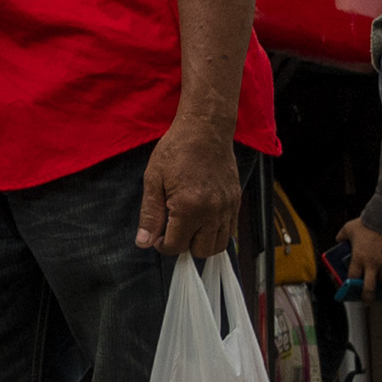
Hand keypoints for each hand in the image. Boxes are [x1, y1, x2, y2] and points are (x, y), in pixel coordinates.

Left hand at [136, 114, 241, 256]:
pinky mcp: (236, 201)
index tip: (158, 235)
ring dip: (202, 242)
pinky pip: (230, 230)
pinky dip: (216, 232)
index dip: (163, 245)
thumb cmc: (176, 150)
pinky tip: (202, 218)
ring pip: (219, 245)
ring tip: (188, 225)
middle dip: (184, 246)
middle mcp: (212, 211)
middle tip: (173, 229)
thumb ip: (150, 215)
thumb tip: (144, 242)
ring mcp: (227, 207)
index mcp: (188, 207)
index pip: (176, 246)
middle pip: (201, 251)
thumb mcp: (153, 180)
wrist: (205, 129)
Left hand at [335, 214, 381, 292]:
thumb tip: (338, 239)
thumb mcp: (349, 228)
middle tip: (366, 300)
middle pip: (369, 288)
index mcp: (358, 258)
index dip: (351, 284)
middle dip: (367, 297)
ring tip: (375, 276)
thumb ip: (341, 236)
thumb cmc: (368, 224)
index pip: (353, 278)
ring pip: (381, 280)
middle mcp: (372, 265)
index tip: (350, 287)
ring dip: (377, 280)